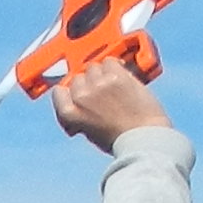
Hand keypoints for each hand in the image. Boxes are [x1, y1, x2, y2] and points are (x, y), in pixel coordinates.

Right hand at [53, 57, 170, 148]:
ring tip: (114, 86)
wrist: (143, 138)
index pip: (59, 91)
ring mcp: (99, 84)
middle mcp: (81, 96)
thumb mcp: (89, 132)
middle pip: (78, 78)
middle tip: (102, 93)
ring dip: (102, 74)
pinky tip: (122, 76)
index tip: (78, 95)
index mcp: (69, 114)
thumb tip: (81, 98)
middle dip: (88, 85)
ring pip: (94, 67)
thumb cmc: (119, 140)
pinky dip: (115, 67)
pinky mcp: (117, 76)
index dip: (70, 92)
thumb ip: (80, 113)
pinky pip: (110, 62)